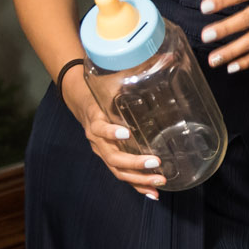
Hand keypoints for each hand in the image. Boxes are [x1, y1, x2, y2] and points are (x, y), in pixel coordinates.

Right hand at [61, 66, 164, 200]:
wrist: (79, 97)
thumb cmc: (100, 86)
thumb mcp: (112, 77)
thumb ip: (136, 70)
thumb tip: (170, 55)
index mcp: (95, 118)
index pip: (100, 127)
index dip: (110, 131)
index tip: (125, 132)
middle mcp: (96, 138)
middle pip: (112, 156)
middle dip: (134, 162)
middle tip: (156, 162)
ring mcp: (102, 150)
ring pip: (117, 170)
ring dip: (138, 178)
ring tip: (160, 182)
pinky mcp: (110, 157)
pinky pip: (122, 175)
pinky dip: (137, 185)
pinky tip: (154, 193)